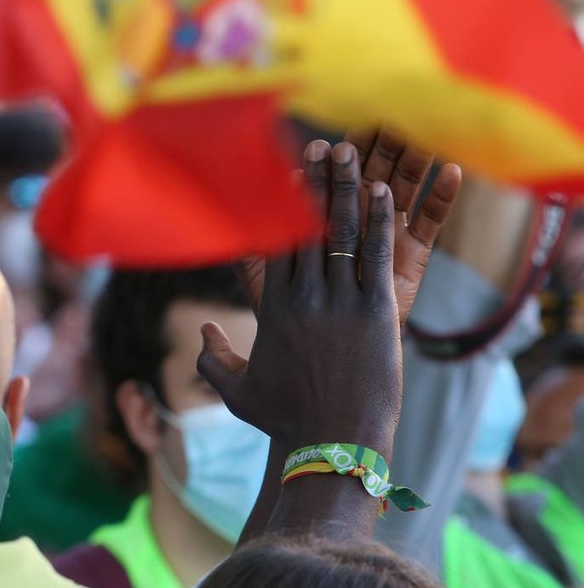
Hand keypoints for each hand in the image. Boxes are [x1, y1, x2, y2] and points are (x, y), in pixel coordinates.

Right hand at [200, 142, 401, 458]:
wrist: (332, 442)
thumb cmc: (285, 420)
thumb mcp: (237, 392)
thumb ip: (212, 360)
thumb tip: (204, 333)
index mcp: (272, 310)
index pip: (275, 245)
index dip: (279, 206)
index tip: (281, 176)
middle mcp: (304, 298)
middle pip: (306, 227)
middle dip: (312, 182)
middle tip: (319, 145)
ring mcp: (341, 303)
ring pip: (341, 233)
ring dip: (345, 189)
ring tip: (349, 154)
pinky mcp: (376, 313)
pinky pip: (376, 255)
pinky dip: (378, 221)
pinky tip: (383, 192)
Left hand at [238, 129, 461, 326]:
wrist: (331, 363)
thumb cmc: (292, 326)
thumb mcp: (265, 287)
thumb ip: (249, 253)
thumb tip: (229, 219)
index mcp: (323, 225)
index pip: (323, 188)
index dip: (323, 168)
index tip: (320, 145)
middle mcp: (357, 226)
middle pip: (365, 176)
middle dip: (369, 149)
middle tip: (376, 115)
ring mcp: (389, 236)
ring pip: (403, 187)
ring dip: (411, 155)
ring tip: (418, 124)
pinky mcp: (415, 254)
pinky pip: (432, 221)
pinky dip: (443, 195)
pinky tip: (453, 168)